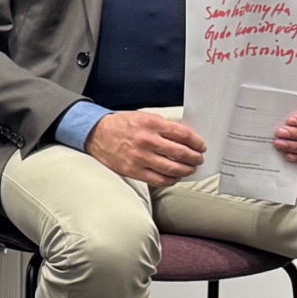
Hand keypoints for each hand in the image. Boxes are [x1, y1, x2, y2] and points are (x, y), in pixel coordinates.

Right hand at [86, 110, 205, 188]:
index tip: (201, 146)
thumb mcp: (143, 117)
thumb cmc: (121, 125)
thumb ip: (163, 126)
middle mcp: (146, 141)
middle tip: (198, 159)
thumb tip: (184, 139)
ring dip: (186, 170)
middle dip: (194, 158)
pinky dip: (171, 180)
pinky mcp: (133, 170)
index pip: (182, 134)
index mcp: (151, 124)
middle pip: (180, 153)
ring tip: (189, 169)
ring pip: (172, 168)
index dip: (196, 142)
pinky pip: (158, 180)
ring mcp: (140, 157)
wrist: (96, 134)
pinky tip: (174, 177)